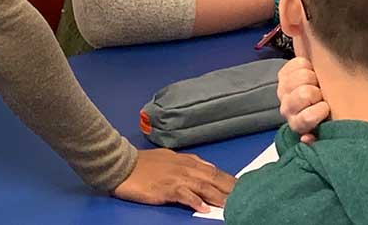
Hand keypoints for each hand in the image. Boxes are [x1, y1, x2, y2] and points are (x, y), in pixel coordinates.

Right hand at [113, 149, 235, 212]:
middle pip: (213, 179)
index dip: (229, 180)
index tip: (243, 186)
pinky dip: (195, 201)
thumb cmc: (144, 162)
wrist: (122, 163)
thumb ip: (189, 162)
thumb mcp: (170, 158)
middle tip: (245, 196)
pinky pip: (183, 195)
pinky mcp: (165, 188)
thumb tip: (207, 167)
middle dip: (230, 188)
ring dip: (218, 197)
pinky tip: (204, 209)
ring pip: (203, 187)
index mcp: (187, 161)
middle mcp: (185, 168)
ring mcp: (176, 178)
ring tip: (232, 204)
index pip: (213, 171)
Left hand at [277, 56, 328, 143]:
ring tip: (316, 83)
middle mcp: (287, 108)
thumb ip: (321, 137)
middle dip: (317, 92)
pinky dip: (308, 65)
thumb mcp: (326, 129)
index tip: (326, 107)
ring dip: (313, 77)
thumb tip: (307, 139)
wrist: (311, 99)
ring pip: (303, 75)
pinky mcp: (283, 74)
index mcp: (298, 125)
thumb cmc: (321, 114)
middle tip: (321, 94)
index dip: (321, 109)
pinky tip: (310, 73)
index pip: (307, 118)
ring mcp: (283, 90)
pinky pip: (299, 62)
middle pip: (305, 93)